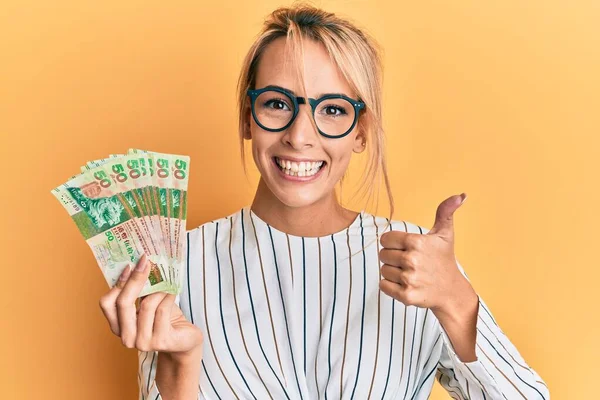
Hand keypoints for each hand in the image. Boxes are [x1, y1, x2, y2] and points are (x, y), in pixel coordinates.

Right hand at [99, 254, 202, 360]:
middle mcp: (127, 337)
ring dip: (158, 290)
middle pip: (123, 303)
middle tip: (146, 262)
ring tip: (167, 283)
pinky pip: (162, 310)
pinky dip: (168, 297)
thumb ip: (139, 290)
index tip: (130, 264)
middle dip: (135, 279)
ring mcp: (143, 342)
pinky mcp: (161, 341)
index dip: (118, 283)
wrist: (185, 340)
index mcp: (118, 327)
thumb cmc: (165, 319)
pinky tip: (173, 292)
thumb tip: (139, 263)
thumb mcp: (148, 302)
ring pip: (146, 305)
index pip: (107, 303)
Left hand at [378, 193, 473, 313]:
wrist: (451, 291)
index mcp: (416, 242)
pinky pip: (383, 286)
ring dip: (393, 272)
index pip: (385, 239)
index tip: (405, 248)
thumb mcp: (445, 234)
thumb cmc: (444, 260)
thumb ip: (445, 212)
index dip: (393, 243)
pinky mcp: (406, 296)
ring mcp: (409, 279)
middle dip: (393, 258)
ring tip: (410, 273)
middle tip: (409, 262)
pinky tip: (405, 284)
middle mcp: (412, 260)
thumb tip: (460, 195)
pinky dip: (390, 286)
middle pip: (383, 255)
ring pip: (383, 270)